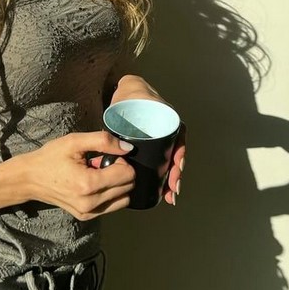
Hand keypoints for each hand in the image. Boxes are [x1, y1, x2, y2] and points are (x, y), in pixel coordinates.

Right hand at [20, 131, 135, 220]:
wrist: (30, 178)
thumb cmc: (51, 157)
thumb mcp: (74, 141)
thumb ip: (103, 141)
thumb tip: (128, 148)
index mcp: (89, 184)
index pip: (128, 175)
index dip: (121, 161)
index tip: (105, 156)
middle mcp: (91, 203)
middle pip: (128, 187)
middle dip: (119, 172)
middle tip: (99, 164)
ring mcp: (89, 213)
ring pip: (123, 199)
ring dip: (116, 185)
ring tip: (97, 175)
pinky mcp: (86, 217)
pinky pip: (112, 206)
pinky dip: (110, 194)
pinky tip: (93, 184)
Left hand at [109, 75, 185, 206]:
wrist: (126, 93)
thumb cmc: (128, 97)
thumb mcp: (128, 100)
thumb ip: (123, 113)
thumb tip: (110, 143)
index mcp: (165, 119)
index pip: (178, 138)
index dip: (178, 156)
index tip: (176, 169)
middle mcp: (167, 130)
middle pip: (176, 153)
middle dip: (176, 173)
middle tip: (173, 189)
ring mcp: (162, 138)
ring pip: (171, 159)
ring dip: (172, 178)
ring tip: (171, 195)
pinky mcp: (155, 145)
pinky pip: (164, 160)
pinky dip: (166, 175)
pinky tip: (165, 190)